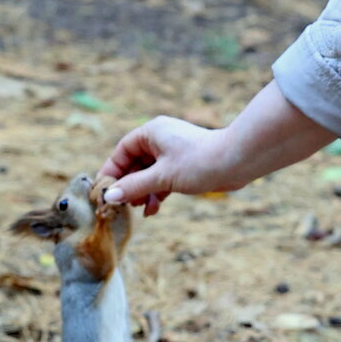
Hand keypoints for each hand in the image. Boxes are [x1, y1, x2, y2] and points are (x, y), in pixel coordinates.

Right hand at [97, 116, 230, 215]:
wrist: (238, 161)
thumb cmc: (199, 162)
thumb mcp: (162, 177)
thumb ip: (134, 187)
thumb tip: (110, 196)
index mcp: (151, 132)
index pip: (122, 151)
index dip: (111, 171)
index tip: (104, 190)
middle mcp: (160, 139)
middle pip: (134, 164)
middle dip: (128, 185)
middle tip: (122, 204)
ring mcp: (172, 152)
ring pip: (148, 173)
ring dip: (143, 192)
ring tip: (141, 208)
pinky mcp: (183, 165)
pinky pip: (162, 179)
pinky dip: (157, 192)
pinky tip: (154, 209)